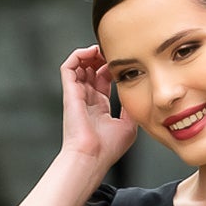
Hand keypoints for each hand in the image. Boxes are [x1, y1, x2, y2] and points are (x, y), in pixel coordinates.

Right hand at [60, 44, 137, 170]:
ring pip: (79, 65)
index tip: (123, 62)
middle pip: (91, 70)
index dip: (111, 68)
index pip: (103, 80)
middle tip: (114, 51)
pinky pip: (68, 67)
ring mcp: (77, 95)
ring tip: (103, 49)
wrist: (92, 157)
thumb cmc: (108, 148)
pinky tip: (92, 52)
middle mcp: (87, 100)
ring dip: (90, 54)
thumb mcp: (128, 125)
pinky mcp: (69, 92)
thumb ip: (130, 107)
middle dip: (102, 57)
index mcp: (100, 108)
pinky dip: (78, 55)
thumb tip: (136, 91)